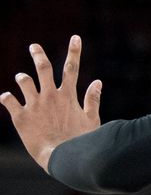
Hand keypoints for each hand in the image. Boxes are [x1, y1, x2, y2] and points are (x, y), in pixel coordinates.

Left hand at [1, 36, 102, 171]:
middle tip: (34, 46)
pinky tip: (5, 96)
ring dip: (22, 78)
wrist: (62, 157)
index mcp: (67, 95)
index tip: (75, 37)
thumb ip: (92, 99)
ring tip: (21, 77)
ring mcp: (34, 105)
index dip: (74, 51)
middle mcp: (50, 96)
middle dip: (38, 55)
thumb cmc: (81, 140)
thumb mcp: (91, 119)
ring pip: (24, 82)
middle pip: (43, 69)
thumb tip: (97, 81)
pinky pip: (8, 101)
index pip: (72, 67)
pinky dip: (6, 97)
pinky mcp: (20, 117)